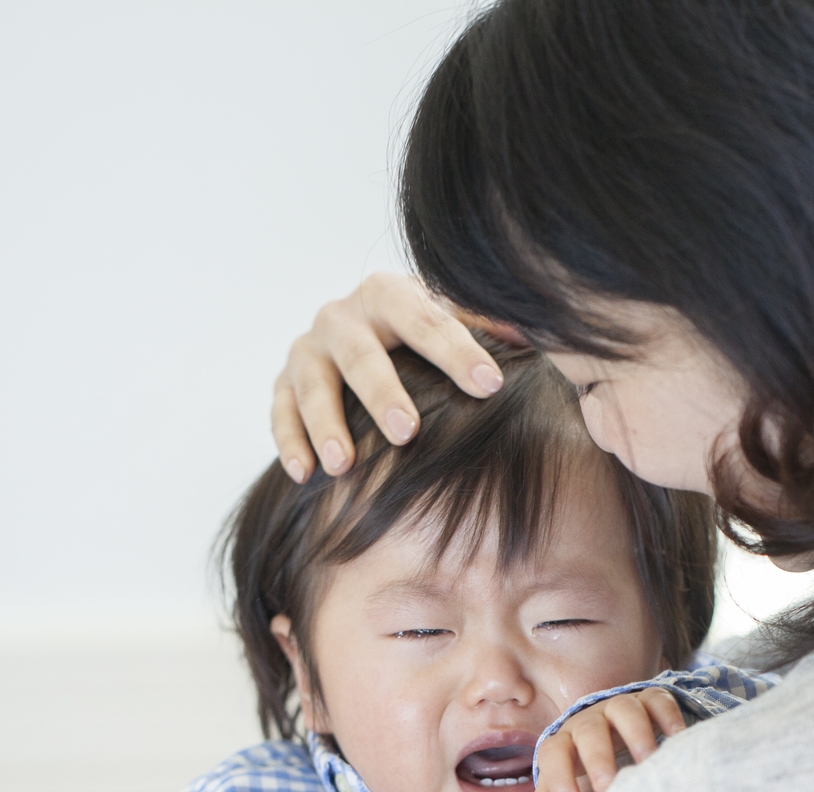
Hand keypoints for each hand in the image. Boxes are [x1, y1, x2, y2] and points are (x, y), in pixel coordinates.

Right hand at [271, 272, 512, 481]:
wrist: (356, 330)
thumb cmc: (417, 335)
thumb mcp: (450, 319)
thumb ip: (485, 326)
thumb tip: (533, 337)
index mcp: (388, 294)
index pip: (425, 321)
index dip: (457, 352)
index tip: (489, 386)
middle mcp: (341, 316)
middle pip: (361, 355)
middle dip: (383, 394)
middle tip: (407, 432)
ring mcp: (308, 349)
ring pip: (312, 385)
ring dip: (326, 425)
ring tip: (345, 465)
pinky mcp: (283, 381)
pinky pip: (280, 411)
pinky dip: (290, 442)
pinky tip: (305, 474)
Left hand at [528, 690, 687, 791]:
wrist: (614, 729)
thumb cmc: (588, 767)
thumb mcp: (569, 783)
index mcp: (565, 742)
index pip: (553, 753)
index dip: (559, 776)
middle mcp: (590, 720)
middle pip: (589, 731)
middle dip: (597, 757)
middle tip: (607, 786)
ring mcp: (620, 707)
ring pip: (624, 710)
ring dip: (636, 734)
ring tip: (648, 762)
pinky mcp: (650, 700)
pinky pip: (657, 700)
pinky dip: (668, 715)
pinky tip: (677, 737)